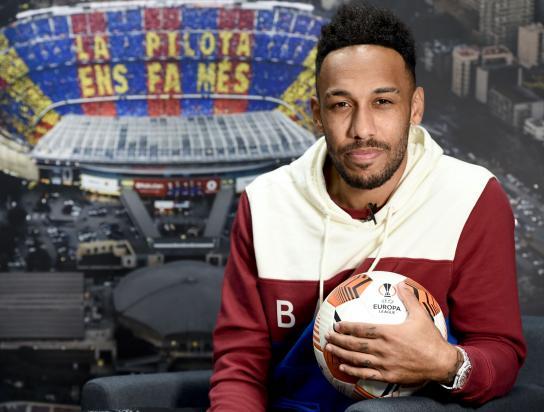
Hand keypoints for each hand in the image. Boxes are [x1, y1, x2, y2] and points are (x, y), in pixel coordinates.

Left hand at [324, 282, 460, 384]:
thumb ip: (408, 299)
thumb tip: (401, 284)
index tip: (336, 325)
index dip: (346, 327)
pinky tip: (343, 368)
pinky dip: (353, 371)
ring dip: (341, 354)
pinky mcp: (388, 376)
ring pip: (357, 359)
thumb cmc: (430, 338)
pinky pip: (366, 374)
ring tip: (330, 350)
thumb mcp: (420, 315)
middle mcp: (383, 348)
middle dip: (338, 340)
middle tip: (327, 337)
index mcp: (388, 332)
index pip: (361, 329)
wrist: (441, 363)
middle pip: (354, 344)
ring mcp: (384, 363)